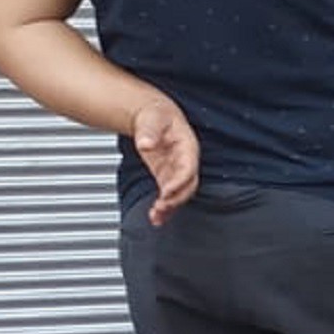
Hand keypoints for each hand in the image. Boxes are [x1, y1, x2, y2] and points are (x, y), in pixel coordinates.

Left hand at [130, 96, 200, 224]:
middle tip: (161, 206)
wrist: (155, 116)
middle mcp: (185, 161)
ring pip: (179, 194)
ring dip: (170, 207)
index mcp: (187, 147)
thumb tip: (146, 143)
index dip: (179, 181)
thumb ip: (149, 132)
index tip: (167, 191)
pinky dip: (164, 207)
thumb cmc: (157, 116)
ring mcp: (176, 171)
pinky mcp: (167, 177)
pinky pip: (169, 195)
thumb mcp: (152, 119)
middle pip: (187, 185)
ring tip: (157, 217)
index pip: (188, 168)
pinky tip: (156, 218)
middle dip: (176, 198)